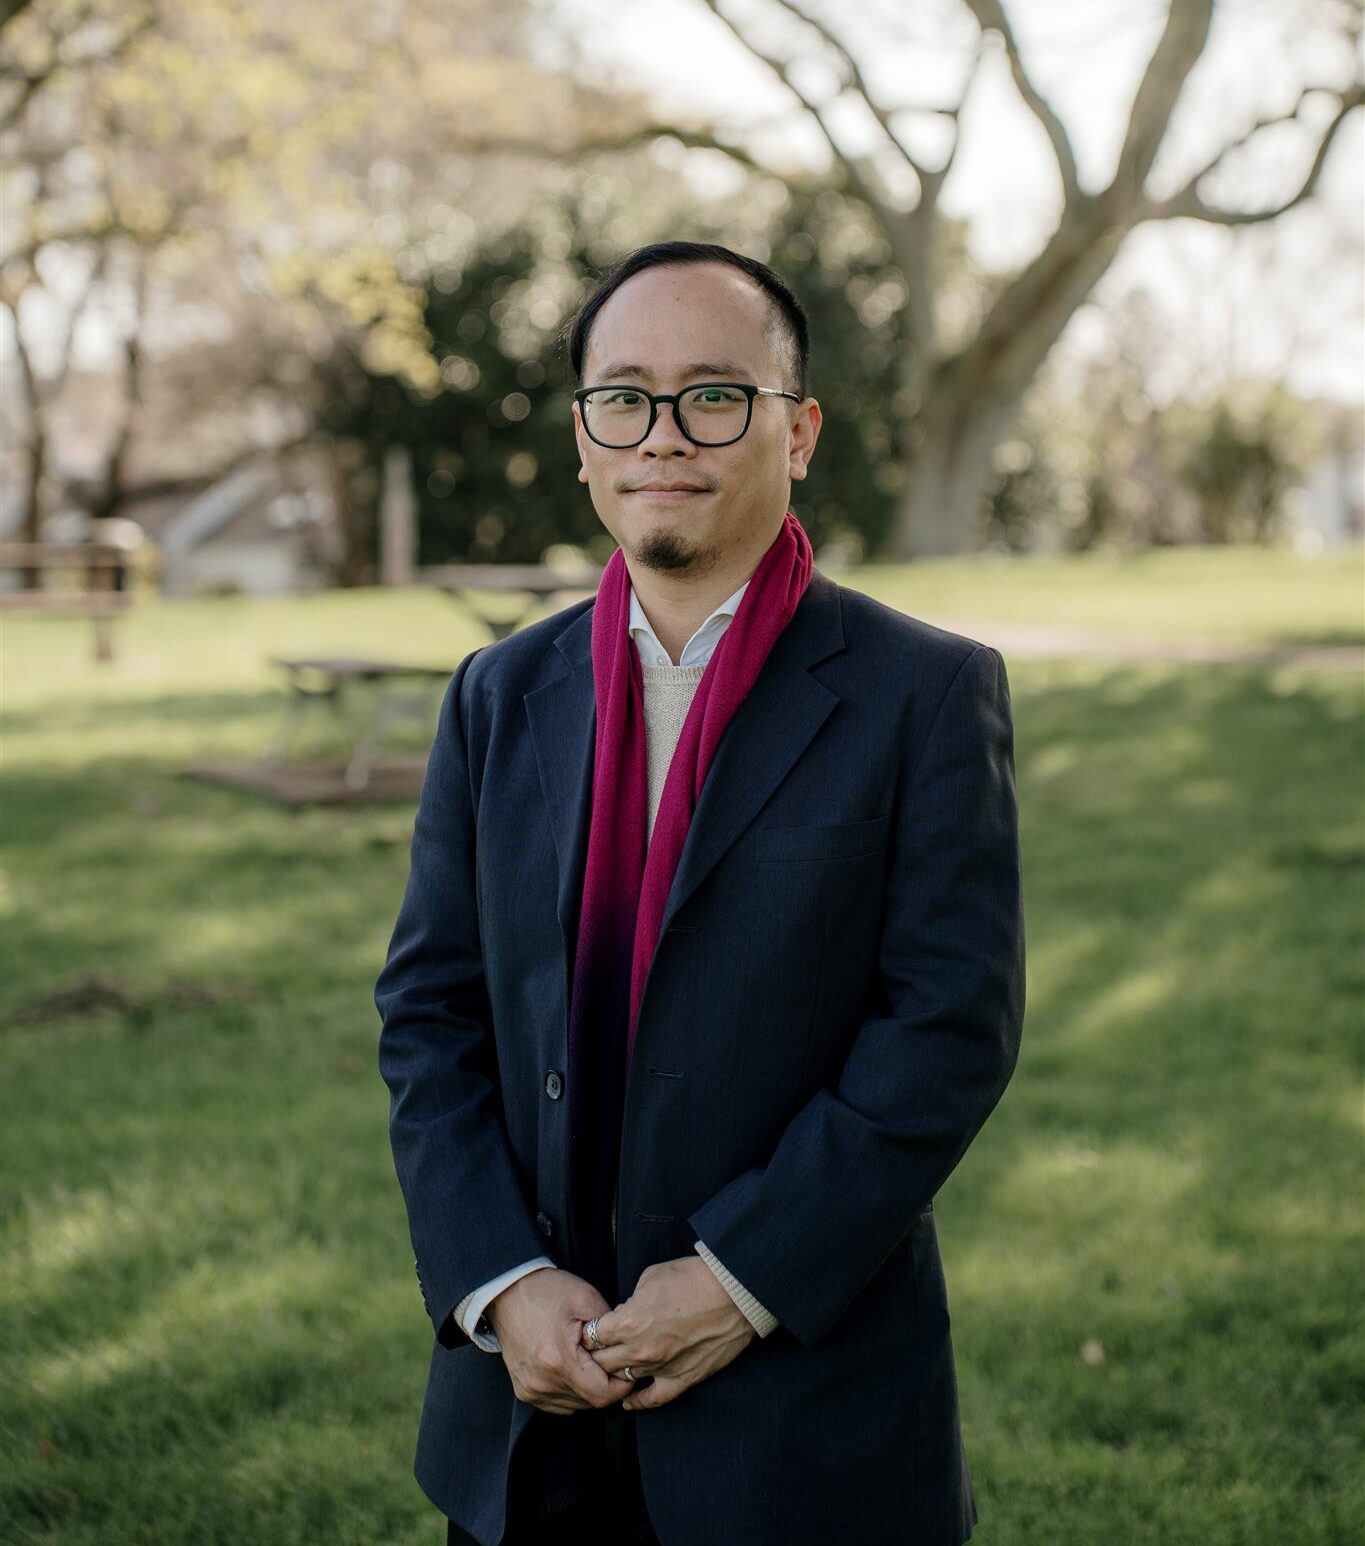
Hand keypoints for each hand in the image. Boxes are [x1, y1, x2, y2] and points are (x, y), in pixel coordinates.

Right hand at [486, 1268, 635, 1415]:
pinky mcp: (524, 1392)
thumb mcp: (586, 1299)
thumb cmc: (546, 1292)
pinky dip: (571, 1391)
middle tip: (608, 1359)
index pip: (602, 1395)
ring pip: (575, 1405)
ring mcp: (531, 1390)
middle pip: (590, 1402)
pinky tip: (572, 1367)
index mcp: (558, 1361)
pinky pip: (558, 1403)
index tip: (627, 1367)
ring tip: (587, 1360)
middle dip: (605, 1384)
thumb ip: (610, 1330)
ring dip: (588, 1388)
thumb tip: (625, 1353)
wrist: (507, 1291)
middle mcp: (542, 1383)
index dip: (621, 1384)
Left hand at [583, 1257, 754, 1411]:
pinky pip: (653, 1399)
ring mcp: (660, 1368)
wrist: (734, 1293)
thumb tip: (627, 1311)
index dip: (589, 1331)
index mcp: (628, 1321)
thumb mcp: (651, 1276)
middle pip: (601, 1362)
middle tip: (596, 1350)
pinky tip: (628, 1402)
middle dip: (596, 1354)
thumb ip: (632, 1299)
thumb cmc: (693, 1277)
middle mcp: (639, 1350)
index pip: (591, 1336)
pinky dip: (638, 1403)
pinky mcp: (682, 1379)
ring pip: (622, 1381)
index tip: (591, 1329)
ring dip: (615, 1374)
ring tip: (609, 1369)